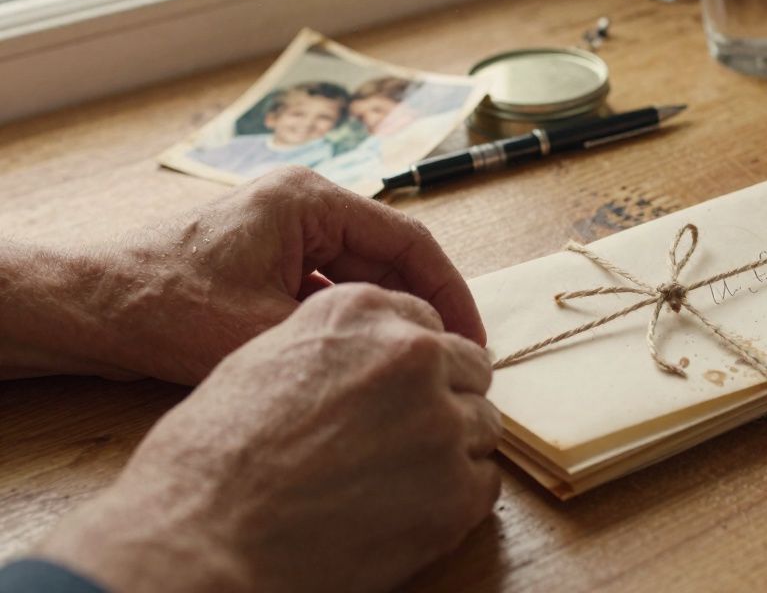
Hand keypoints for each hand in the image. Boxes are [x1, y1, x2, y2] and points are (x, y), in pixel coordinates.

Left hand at [1, 166, 484, 382]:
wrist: (90, 307)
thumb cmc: (167, 307)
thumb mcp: (268, 328)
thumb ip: (347, 334)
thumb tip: (414, 356)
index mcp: (310, 200)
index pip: (409, 241)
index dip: (450, 293)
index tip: (471, 340)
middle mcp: (304, 204)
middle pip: (389, 255)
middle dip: (422, 308)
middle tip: (452, 362)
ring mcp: (285, 229)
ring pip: (362, 273)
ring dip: (389, 315)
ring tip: (416, 364)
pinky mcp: (269, 257)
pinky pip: (330, 285)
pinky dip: (353, 320)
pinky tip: (367, 359)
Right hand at [37, 284, 501, 592]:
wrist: (200, 538)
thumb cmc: (210, 458)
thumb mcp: (264, 361)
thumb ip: (334, 347)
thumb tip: (370, 361)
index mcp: (359, 310)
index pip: (427, 324)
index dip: (413, 365)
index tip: (399, 391)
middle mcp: (411, 353)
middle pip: (468, 367)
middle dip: (443, 399)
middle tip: (402, 440)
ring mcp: (441, 420)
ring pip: (482, 425)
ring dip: (451, 449)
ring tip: (394, 482)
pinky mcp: (456, 489)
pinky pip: (484, 483)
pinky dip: (454, 499)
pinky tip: (403, 513)